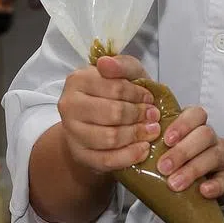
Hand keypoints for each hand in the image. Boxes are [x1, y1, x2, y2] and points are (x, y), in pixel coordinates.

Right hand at [56, 54, 161, 174]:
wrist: (94, 123)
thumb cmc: (113, 94)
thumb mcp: (123, 74)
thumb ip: (121, 65)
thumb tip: (105, 63)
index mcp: (77, 80)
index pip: (115, 88)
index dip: (138, 95)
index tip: (150, 99)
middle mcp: (69, 104)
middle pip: (113, 113)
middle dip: (139, 115)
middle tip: (154, 117)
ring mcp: (71, 131)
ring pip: (110, 138)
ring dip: (136, 135)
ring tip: (152, 132)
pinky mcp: (79, 154)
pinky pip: (107, 159)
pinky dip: (129, 156)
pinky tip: (143, 149)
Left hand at [157, 106, 223, 200]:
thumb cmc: (192, 157)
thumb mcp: (178, 145)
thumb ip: (159, 145)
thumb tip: (124, 153)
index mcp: (196, 127)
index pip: (195, 114)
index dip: (181, 124)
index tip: (166, 138)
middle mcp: (211, 139)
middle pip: (203, 135)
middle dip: (182, 151)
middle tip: (163, 167)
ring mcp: (222, 158)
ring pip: (214, 156)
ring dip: (192, 169)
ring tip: (174, 184)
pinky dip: (214, 186)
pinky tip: (203, 191)